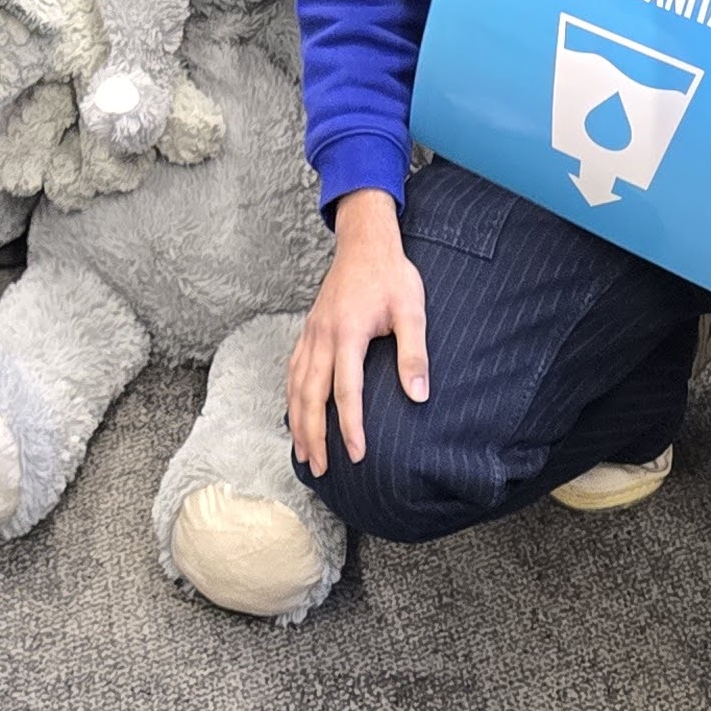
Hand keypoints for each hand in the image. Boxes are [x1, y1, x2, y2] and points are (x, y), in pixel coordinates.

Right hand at [287, 190, 427, 474]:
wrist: (364, 241)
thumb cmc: (391, 275)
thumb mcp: (412, 310)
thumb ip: (414, 354)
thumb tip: (419, 397)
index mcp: (347, 331)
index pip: (346, 390)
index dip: (351, 426)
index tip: (358, 455)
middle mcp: (322, 335)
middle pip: (310, 395)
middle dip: (314, 435)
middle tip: (321, 470)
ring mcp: (311, 332)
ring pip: (296, 385)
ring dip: (297, 422)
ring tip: (303, 454)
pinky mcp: (308, 330)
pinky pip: (292, 370)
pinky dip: (291, 398)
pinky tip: (295, 416)